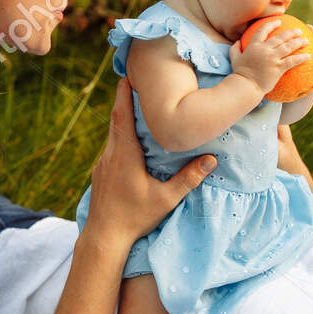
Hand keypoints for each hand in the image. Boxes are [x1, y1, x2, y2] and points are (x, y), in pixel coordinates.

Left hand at [83, 78, 218, 244]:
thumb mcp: (165, 199)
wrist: (103, 237)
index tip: (127, 76)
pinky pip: (111, 147)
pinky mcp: (100, 173)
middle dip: (124, 100)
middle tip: (136, 82)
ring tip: (137, 106)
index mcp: (124, 155)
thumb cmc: (134, 218)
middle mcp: (110, 155)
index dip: (123, 95)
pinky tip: (131, 140)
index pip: (121, 117)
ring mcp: (102, 164)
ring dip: (122, 119)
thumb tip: (212, 159)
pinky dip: (120, 136)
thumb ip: (188, 178)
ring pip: (112, 134)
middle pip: (116, 120)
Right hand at [230, 22, 310, 93]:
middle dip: (291, 33)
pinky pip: (292, 61)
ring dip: (299, 42)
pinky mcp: (278, 68)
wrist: (245, 86)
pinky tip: (309, 56)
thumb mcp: (234, 59)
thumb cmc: (239, 74)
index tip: (279, 22)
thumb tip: (236, 42)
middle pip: (280, 37)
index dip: (272, 25)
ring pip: (288, 47)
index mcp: (254, 46)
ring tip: (306, 41)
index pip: (263, 31)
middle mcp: (264, 49)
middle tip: (299, 31)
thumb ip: (234, 49)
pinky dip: (301, 58)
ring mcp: (272, 58)